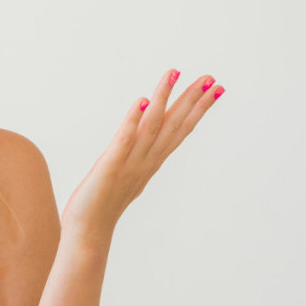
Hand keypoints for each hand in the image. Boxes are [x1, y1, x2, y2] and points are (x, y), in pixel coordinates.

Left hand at [62, 70, 222, 238]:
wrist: (88, 231)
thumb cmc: (102, 204)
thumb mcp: (127, 173)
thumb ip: (137, 155)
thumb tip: (142, 137)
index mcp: (151, 161)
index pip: (180, 130)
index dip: (199, 109)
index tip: (216, 89)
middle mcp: (146, 160)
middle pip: (174, 125)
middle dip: (193, 100)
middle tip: (211, 78)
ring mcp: (130, 163)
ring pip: (152, 126)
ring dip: (164, 99)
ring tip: (173, 73)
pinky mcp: (110, 166)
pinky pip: (124, 140)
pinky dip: (133, 120)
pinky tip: (142, 100)